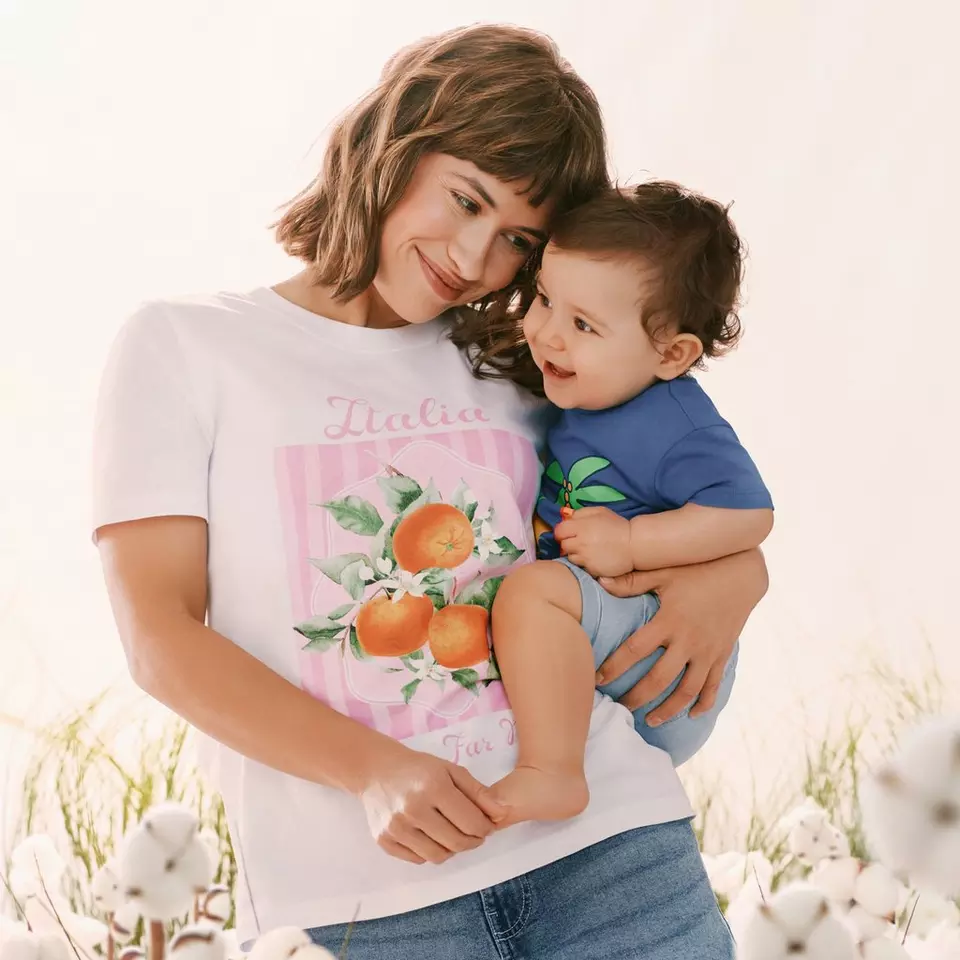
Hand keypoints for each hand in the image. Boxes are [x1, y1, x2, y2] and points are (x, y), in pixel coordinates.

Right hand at [358, 742, 503, 864]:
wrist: (376, 770)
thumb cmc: (419, 768)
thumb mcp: (451, 770)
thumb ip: (478, 792)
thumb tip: (501, 814)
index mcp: (433, 787)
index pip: (471, 823)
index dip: (484, 828)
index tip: (486, 824)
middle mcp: (413, 810)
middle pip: (456, 843)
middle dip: (472, 841)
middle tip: (474, 833)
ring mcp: (396, 828)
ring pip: (437, 856)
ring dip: (452, 849)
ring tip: (453, 834)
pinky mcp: (384, 841)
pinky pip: (418, 859)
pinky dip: (430, 852)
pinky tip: (432, 836)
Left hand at [554, 506, 632, 577]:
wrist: (634, 544)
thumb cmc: (617, 526)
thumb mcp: (599, 512)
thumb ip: (581, 513)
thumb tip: (568, 518)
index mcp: (581, 526)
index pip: (559, 531)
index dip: (563, 532)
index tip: (570, 533)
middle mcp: (581, 543)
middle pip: (563, 545)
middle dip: (569, 543)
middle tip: (580, 542)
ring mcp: (586, 558)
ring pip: (571, 557)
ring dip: (577, 554)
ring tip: (590, 551)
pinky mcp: (592, 569)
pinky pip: (582, 566)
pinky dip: (586, 563)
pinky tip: (596, 558)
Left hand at [595, 548, 767, 723]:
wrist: (742, 575)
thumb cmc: (697, 570)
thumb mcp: (663, 572)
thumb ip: (631, 581)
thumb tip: (598, 581)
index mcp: (669, 620)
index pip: (635, 650)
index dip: (615, 667)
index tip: (598, 680)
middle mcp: (689, 641)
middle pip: (659, 679)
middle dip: (638, 697)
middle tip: (620, 708)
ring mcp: (708, 651)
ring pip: (687, 691)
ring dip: (668, 709)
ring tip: (650, 721)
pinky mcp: (722, 655)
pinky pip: (713, 686)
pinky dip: (703, 703)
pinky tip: (691, 715)